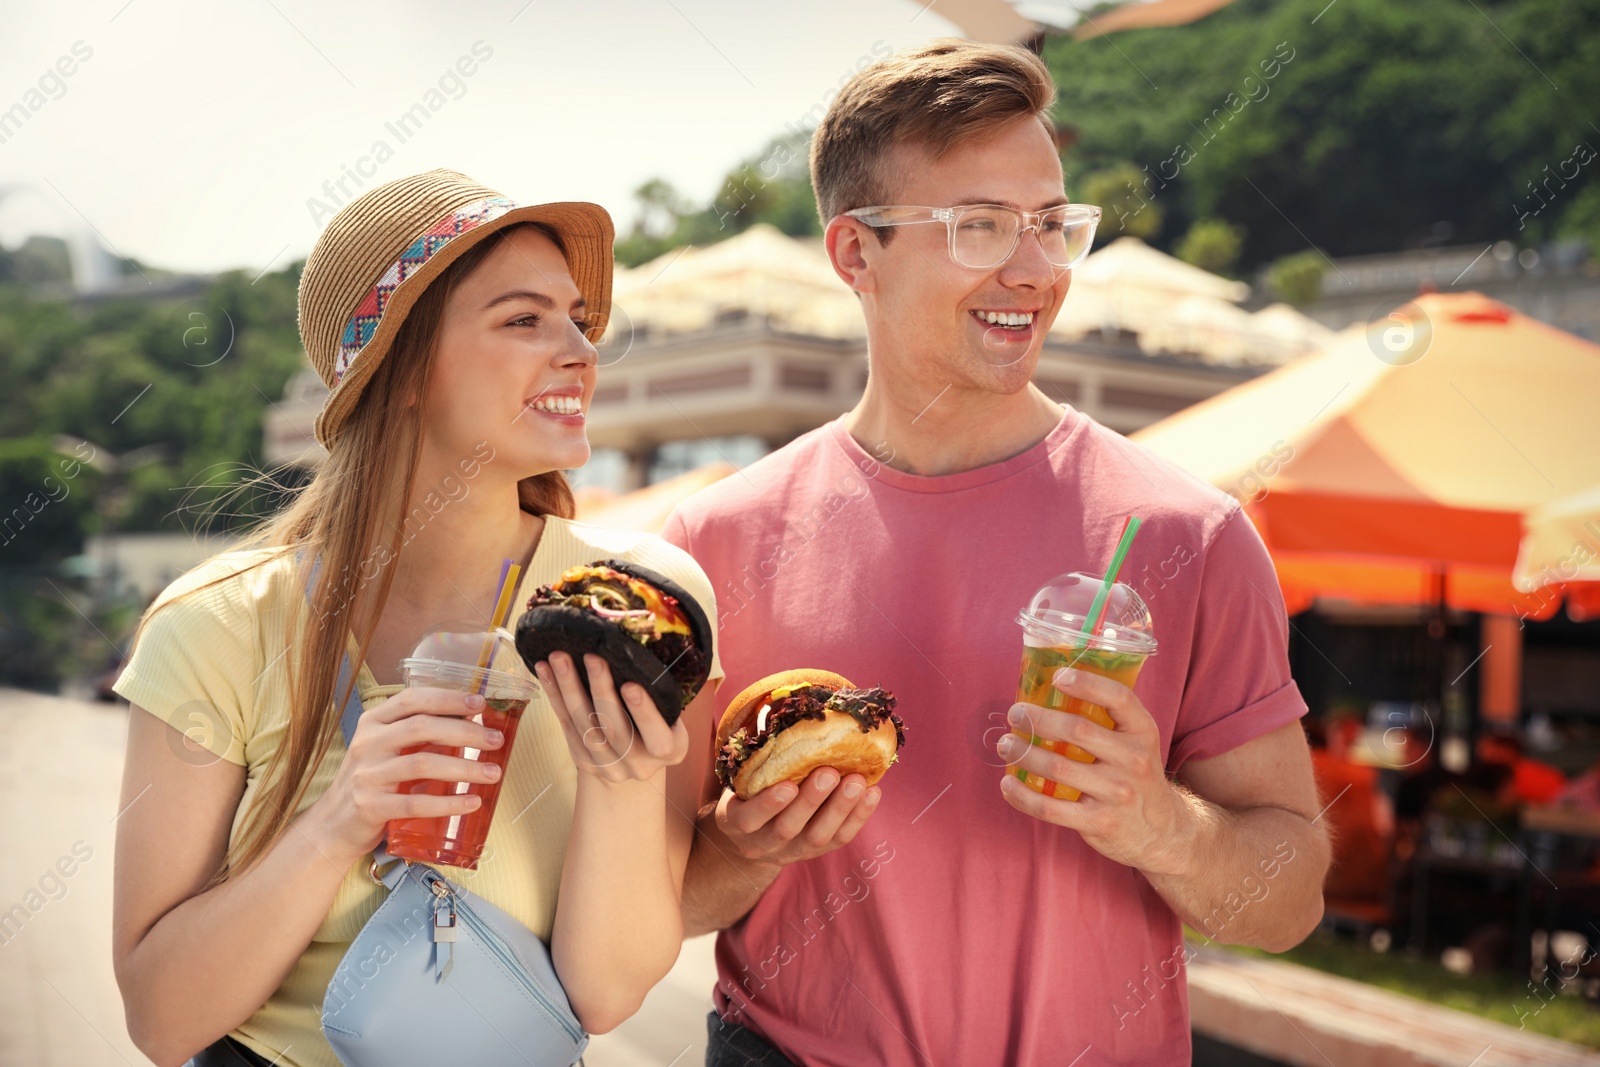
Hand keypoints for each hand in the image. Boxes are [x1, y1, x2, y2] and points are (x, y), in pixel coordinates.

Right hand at [308, 687, 505, 864]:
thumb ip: (417, 734)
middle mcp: (367, 743)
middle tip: (496, 741)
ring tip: (493, 773)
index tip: (480, 704)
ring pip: (422, 764)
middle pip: (422, 728)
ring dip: (464, 767)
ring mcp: (367, 775)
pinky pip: (415, 804)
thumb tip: (472, 724)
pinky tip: (471, 802)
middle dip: (466, 732)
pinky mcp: (370, 807)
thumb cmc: (372, 780)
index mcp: (373, 722)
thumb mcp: (386, 749)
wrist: (334, 824)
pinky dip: (447, 803)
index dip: (448, 698)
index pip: (412, 699)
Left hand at [535, 651, 688, 782]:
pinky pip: (567, 726)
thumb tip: (636, 648)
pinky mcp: (584, 761)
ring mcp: (610, 768)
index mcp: (670, 750)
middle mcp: (639, 765)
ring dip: (569, 689)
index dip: (644, 713)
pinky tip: (545, 671)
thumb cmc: (660, 721)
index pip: (658, 737)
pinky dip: (555, 696)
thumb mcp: (671, 712)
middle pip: (615, 729)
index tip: (630, 685)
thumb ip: (659, 693)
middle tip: (591, 657)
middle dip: (600, 690)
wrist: (638, 759)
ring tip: (558, 658)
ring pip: (585, 727)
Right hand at [714, 767, 880, 865]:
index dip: (768, 804)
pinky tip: (872, 793)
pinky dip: (858, 816)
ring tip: (857, 781)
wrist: (753, 838)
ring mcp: (791, 851)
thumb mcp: (742, 779)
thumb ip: (757, 757)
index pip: (749, 818)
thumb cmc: (748, 793)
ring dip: (840, 808)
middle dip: (811, 801)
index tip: (788, 785)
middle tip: (829, 773)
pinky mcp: (817, 851)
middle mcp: (762, 842)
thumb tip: (782, 713)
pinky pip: (840, 838)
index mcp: (736, 822)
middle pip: (788, 828)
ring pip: (817, 837)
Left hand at [996, 667, 1195, 874]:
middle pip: (1077, 730)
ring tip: (1007, 745)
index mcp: (1143, 732)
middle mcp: (1133, 760)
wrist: (1161, 832)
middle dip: (1037, 719)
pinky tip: (1008, 784)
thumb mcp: (1137, 742)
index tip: (1057, 677)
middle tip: (1016, 714)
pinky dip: (1022, 795)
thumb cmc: (1135, 775)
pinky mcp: (1098, 822)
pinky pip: (1049, 807)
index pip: (1119, 699)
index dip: (1087, 683)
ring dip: (1023, 753)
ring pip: (1057, 767)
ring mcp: (1116, 793)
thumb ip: (1107, 719)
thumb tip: (1050, 690)